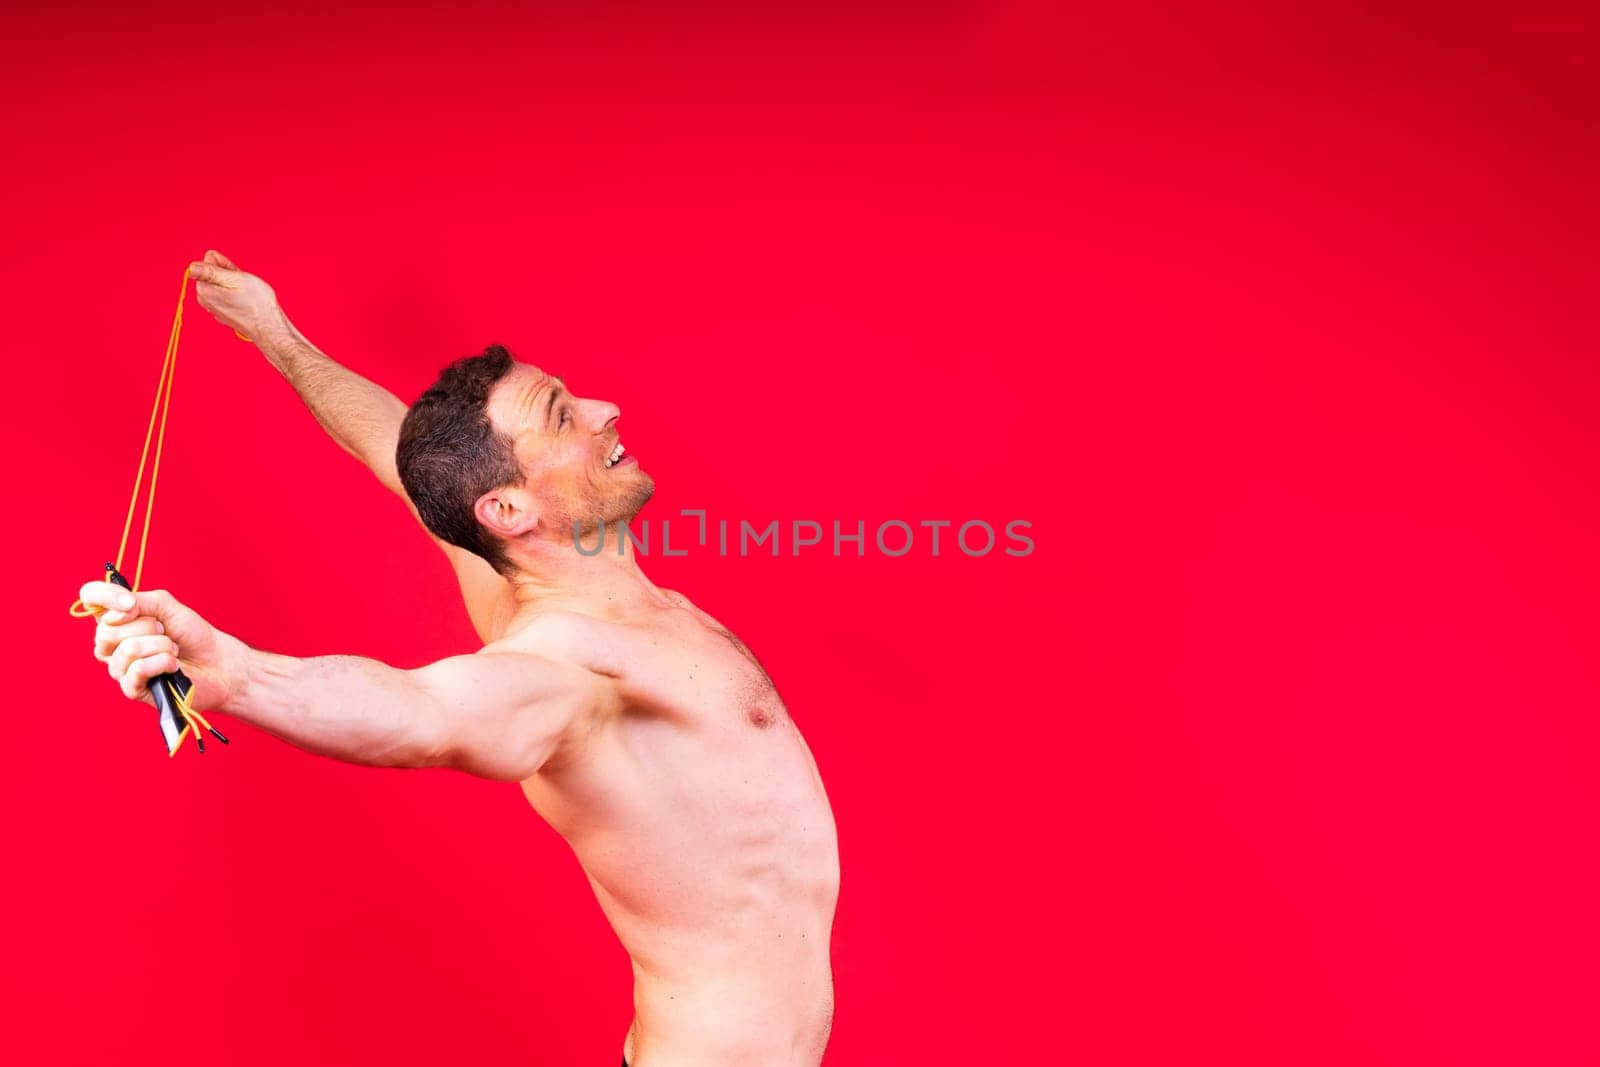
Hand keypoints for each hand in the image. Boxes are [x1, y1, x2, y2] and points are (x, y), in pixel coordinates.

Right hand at [79, 581, 243, 711]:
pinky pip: (138, 669)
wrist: (217, 662)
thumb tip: (120, 610)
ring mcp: (119, 667)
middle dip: (147, 627)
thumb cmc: (190, 634)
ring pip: (127, 650)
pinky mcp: (131, 689)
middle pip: (106, 630)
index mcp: (115, 619)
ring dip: (161, 645)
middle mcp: (110, 644)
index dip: (104, 596)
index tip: (132, 603)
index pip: (90, 597)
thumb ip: (140, 600)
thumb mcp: (167, 606)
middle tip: (166, 632)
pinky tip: (173, 666)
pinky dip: (163, 662)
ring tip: (173, 649)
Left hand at [187, 249, 283, 340]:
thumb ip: (211, 270)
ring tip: (245, 292)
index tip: (235, 273)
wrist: (269, 327)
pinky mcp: (222, 313)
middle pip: (213, 273)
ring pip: (221, 284)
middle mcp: (205, 300)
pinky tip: (245, 300)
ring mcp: (213, 307)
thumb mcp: (235, 279)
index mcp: (204, 289)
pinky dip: (236, 294)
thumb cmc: (256, 304)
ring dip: (233, 283)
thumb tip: (192, 267)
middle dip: (228, 274)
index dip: (225, 264)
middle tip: (242, 282)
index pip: (208, 261)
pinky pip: (226, 295)